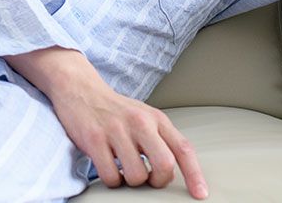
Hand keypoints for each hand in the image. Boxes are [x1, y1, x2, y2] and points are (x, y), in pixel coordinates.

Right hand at [50, 74, 208, 198]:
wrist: (81, 89)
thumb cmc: (115, 109)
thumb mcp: (143, 116)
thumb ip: (160, 139)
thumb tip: (176, 170)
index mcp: (155, 118)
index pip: (183, 148)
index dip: (194, 174)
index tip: (200, 193)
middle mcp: (139, 121)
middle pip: (164, 165)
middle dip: (158, 181)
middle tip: (148, 179)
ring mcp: (116, 130)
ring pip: (136, 176)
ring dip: (130, 181)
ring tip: (123, 168)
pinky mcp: (95, 139)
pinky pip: (111, 177)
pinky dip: (111, 180)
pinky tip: (107, 165)